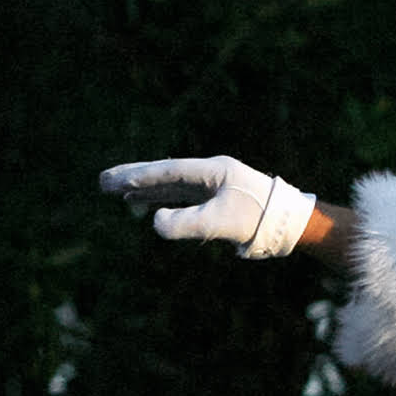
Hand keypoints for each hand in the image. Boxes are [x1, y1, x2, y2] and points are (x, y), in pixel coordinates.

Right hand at [99, 154, 317, 259]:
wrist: (293, 224)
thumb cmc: (260, 220)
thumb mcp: (221, 224)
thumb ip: (187, 224)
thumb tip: (154, 222)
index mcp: (214, 171)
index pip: (168, 172)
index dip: (140, 177)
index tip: (114, 180)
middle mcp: (212, 174)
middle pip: (165, 174)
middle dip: (134, 178)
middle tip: (103, 181)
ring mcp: (214, 186)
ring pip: (172, 186)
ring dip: (145, 190)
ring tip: (117, 193)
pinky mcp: (218, 200)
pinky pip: (182, 197)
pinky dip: (163, 200)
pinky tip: (148, 205)